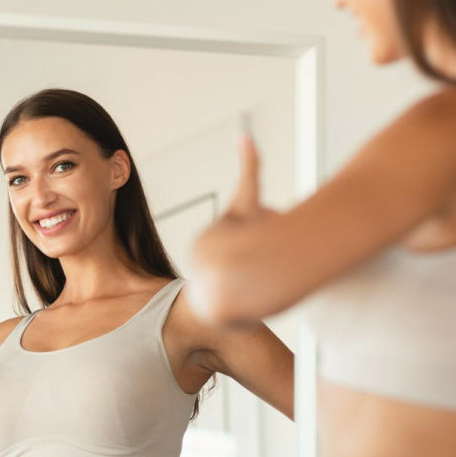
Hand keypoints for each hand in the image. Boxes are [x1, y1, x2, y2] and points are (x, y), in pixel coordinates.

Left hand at [188, 134, 276, 321]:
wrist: (251, 273)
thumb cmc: (253, 234)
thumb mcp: (249, 198)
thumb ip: (250, 167)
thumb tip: (245, 135)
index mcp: (203, 247)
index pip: (234, 244)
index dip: (248, 240)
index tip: (252, 242)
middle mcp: (200, 274)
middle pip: (235, 269)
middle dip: (249, 266)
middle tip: (255, 263)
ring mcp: (207, 299)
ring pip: (239, 292)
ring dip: (249, 288)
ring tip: (252, 281)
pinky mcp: (217, 321)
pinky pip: (237, 314)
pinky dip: (247, 310)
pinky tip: (250, 303)